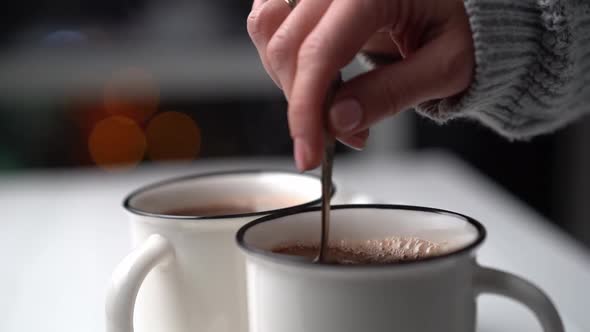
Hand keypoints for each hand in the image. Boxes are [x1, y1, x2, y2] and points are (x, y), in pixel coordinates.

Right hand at [247, 0, 473, 170]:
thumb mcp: (445, 66)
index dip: (306, 109)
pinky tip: (313, 77)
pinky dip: (282, 57)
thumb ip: (391, 92)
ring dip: (288, 80)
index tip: (307, 153)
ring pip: (270, 32)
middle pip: (287, 46)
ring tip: (330, 103)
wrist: (464, 3)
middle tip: (333, 136)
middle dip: (301, 104)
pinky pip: (271, 20)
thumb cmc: (466, 24)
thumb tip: (338, 121)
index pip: (319, 52)